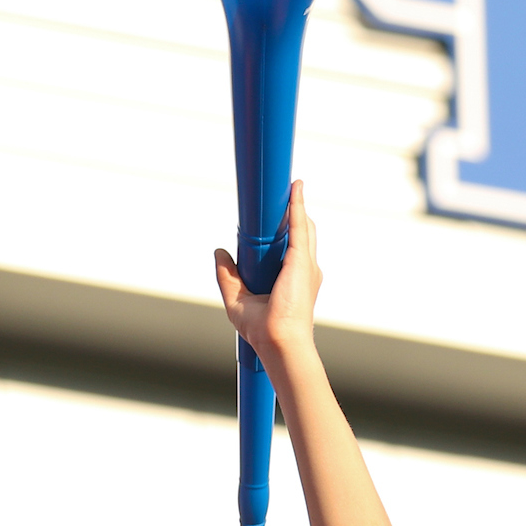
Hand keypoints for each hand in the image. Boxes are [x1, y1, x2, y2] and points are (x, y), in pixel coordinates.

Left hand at [214, 180, 321, 372]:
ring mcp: (306, 264)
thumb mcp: (237, 298)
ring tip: (290, 184)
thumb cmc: (262, 330)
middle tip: (281, 193)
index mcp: (293, 278)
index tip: (274, 214)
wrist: (278, 341)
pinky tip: (295, 188)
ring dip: (297, 204)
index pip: (291, 246)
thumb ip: (227, 275)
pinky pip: (299, 225)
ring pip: (303, 226)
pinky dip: (297, 205)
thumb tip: (219, 251)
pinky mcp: (301, 260)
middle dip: (294, 213)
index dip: (285, 228)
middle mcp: (304, 269)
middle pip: (301, 232)